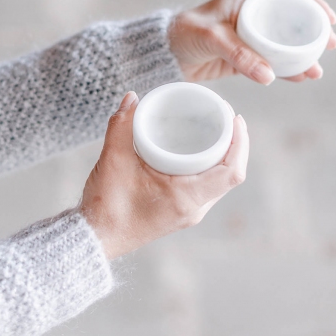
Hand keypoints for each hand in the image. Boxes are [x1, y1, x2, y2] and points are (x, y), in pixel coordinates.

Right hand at [81, 91, 249, 259]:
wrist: (95, 238)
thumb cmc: (105, 207)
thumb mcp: (113, 160)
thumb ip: (121, 126)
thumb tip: (132, 98)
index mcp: (186, 198)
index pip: (231, 173)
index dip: (240, 143)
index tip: (234, 118)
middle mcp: (194, 209)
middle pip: (230, 175)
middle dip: (234, 143)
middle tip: (223, 115)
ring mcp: (188, 213)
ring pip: (219, 182)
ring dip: (223, 155)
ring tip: (216, 127)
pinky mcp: (180, 212)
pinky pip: (207, 187)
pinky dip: (210, 166)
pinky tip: (200, 149)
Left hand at [168, 0, 335, 84]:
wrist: (161, 55)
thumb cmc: (182, 35)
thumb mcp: (211, 38)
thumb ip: (239, 54)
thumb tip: (270, 75)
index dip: (311, 4)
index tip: (329, 19)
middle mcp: (249, 15)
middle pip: (289, 22)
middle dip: (312, 34)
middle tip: (331, 46)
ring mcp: (247, 38)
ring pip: (282, 45)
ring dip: (301, 57)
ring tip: (317, 71)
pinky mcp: (241, 58)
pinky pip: (269, 62)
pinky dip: (284, 71)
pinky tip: (299, 78)